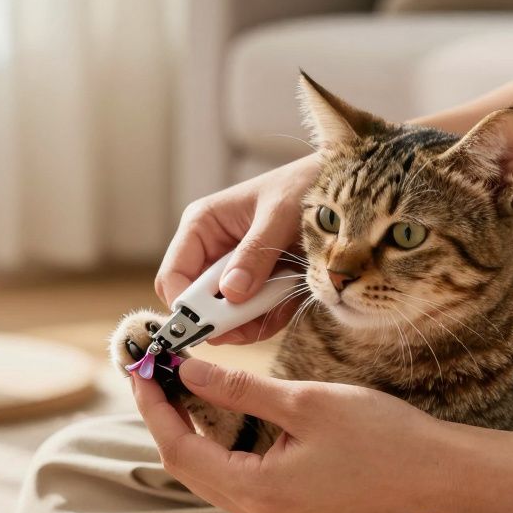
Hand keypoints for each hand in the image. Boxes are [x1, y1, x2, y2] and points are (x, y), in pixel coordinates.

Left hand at [131, 358, 474, 512]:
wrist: (438, 476)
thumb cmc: (382, 437)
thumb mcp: (304, 403)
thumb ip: (238, 391)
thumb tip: (186, 370)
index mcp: (258, 493)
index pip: (179, 449)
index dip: (154, 406)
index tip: (141, 367)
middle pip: (186, 465)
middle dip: (164, 416)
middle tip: (151, 370)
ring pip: (207, 473)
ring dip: (187, 429)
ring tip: (174, 382)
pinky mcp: (285, 512)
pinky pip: (232, 477)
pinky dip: (215, 444)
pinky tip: (212, 410)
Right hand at [157, 155, 318, 344]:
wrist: (339, 192)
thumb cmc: (301, 187)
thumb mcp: (279, 216)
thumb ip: (255, 253)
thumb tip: (231, 293)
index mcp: (202, 226)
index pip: (173, 275)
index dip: (186, 306)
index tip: (211, 326)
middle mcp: (211, 251)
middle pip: (199, 303)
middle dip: (225, 318)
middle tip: (252, 325)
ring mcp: (233, 271)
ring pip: (227, 315)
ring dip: (253, 320)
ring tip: (282, 301)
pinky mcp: (256, 285)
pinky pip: (253, 316)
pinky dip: (271, 317)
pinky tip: (290, 299)